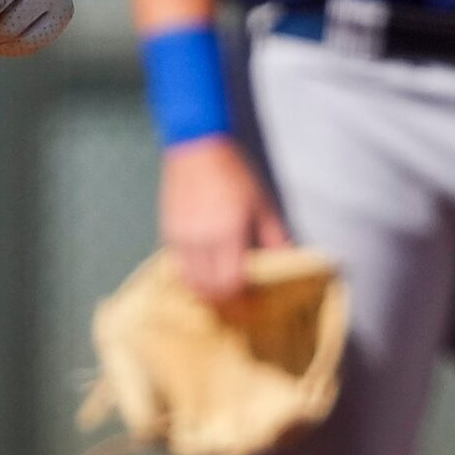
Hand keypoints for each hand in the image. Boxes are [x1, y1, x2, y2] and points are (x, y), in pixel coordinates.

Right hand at [161, 135, 290, 304]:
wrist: (196, 147)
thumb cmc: (235, 174)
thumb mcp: (262, 203)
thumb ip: (274, 236)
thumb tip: (287, 261)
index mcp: (228, 233)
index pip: (232, 282)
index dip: (243, 299)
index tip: (254, 304)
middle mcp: (201, 240)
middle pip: (210, 288)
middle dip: (225, 302)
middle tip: (239, 306)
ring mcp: (181, 236)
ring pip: (190, 281)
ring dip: (206, 292)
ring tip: (220, 294)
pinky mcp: (168, 231)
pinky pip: (178, 265)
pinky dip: (191, 276)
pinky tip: (203, 274)